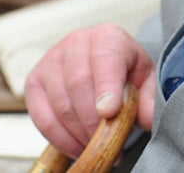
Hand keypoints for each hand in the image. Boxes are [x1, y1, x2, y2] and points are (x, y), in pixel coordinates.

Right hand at [24, 24, 156, 157]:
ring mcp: (51, 60)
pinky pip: (41, 116)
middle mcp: (76, 42)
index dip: (106, 87)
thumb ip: (149, 99)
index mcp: (108, 37)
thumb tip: (147, 118)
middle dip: (93, 119)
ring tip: (95, 145)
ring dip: (78, 132)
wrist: (105, 69)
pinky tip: (77, 146)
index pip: (105, 58)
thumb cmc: (125, 73)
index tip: (109, 112)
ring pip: (60, 102)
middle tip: (106, 141)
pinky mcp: (34, 82)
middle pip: (78, 82)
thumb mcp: (145, 82)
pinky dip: (60, 138)